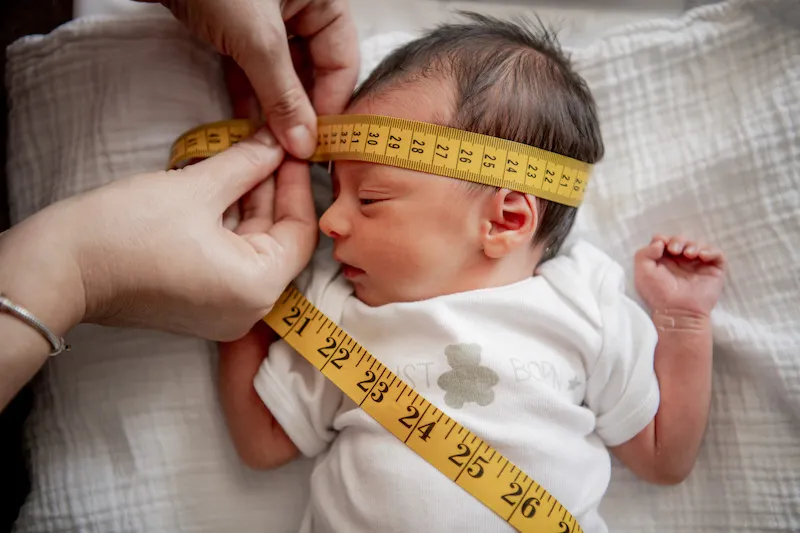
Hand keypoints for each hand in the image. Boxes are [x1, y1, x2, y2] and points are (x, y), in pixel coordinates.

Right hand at [3, 128, 317, 341]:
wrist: (59, 269)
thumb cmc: (126, 232)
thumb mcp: (197, 188)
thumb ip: (246, 164)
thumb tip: (275, 142)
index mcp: (258, 288)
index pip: (300, 231)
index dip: (297, 184)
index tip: (293, 149)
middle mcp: (248, 309)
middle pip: (276, 239)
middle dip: (272, 189)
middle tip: (270, 144)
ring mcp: (223, 310)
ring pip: (251, 246)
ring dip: (249, 202)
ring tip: (247, 155)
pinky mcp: (199, 303)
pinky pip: (229, 259)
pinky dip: (229, 223)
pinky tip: (226, 184)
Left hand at [140, 0, 359, 157]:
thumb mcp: (257, 40)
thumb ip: (283, 95)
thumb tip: (303, 145)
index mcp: (323, 0)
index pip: (341, 62)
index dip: (331, 105)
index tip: (318, 146)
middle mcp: (300, 9)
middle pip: (312, 71)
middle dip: (301, 113)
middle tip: (293, 154)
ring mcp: (266, 20)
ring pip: (280, 75)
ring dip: (273, 111)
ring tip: (269, 149)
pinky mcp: (233, 29)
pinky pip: (251, 69)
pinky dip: (248, 96)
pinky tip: (246, 128)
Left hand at [634, 235, 724, 315]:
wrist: (677, 311)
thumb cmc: (658, 294)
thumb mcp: (642, 272)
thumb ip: (644, 253)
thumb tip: (660, 242)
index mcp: (663, 261)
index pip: (665, 241)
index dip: (663, 239)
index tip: (662, 245)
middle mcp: (680, 262)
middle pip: (681, 240)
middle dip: (678, 240)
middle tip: (675, 250)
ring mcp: (697, 266)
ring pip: (698, 245)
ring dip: (693, 245)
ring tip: (689, 254)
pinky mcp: (713, 270)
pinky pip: (717, 254)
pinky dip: (710, 251)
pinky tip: (701, 256)